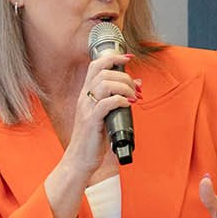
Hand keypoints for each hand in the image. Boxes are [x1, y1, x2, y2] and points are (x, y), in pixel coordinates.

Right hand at [59, 52, 137, 171]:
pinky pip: (106, 104)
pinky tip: (128, 105)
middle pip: (103, 72)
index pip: (96, 65)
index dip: (113, 57)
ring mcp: (87, 109)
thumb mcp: (106, 115)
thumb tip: (137, 85)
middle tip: (136, 90)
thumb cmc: (93, 139)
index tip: (129, 58)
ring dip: (124, 87)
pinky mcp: (91, 122)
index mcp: (87, 94)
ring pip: (104, 84)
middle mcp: (85, 98)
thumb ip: (119, 99)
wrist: (79, 160)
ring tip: (133, 98)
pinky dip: (120, 100)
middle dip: (124, 76)